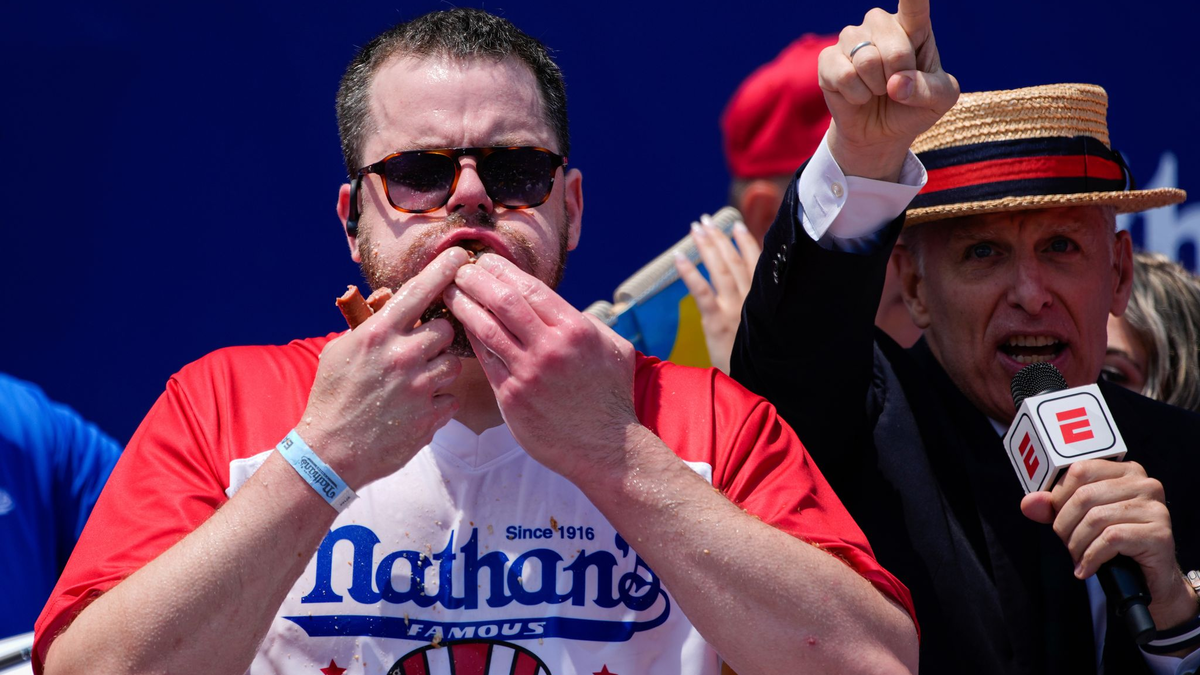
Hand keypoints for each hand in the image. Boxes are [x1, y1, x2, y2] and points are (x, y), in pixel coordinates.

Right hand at [298, 247, 470, 488]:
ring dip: (438, 371)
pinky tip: (414, 409)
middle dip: (438, 337)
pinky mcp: (430, 417)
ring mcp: (419, 387)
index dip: (443, 270)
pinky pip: (451, 398)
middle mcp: (402, 356)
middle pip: (446, 330)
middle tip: (420, 350)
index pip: (420, 291)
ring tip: (413, 384)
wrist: (329, 452)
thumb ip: (371, 324)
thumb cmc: (332, 396)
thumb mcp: (340, 350)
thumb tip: (393, 299)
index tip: (462, 256)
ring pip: (453, 365)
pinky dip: (438, 402)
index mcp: (378, 334)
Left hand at [444, 253, 640, 481]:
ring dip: (464, 305)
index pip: (530, 288)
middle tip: (460, 269)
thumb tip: (561, 306)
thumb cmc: (611, 397)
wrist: (605, 448)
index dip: (502, 269)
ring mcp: (528, 374)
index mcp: (576, 330)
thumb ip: (587, 323)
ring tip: (449, 292)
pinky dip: (471, 339)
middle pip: (502, 301)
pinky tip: (461, 326)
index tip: (486, 260)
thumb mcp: (614, 349)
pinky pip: (485, 360)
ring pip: (486, 329)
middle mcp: (550, 348)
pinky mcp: (511, 398)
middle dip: (477, 279)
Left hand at [673, 216, 761, 373]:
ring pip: (720, 270)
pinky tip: (679, 257)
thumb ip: (760, 310)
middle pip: (734, 261)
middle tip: (706, 220)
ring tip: (696, 228)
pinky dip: (690, 273)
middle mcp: (751, 300)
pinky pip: (701, 292)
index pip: (756, 264)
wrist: (758, 384)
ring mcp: (734, 309)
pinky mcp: (717, 322)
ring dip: (707, 246)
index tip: (737, 226)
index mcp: (763, 301)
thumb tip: (752, 294)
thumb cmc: (761, 360)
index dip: (746, 243)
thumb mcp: (766, 331)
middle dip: (720, 238)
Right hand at [819, 0, 958, 180]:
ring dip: (876, 88)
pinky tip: (858, 95)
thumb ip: (929, 90)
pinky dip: (856, 95)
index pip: (913, 3)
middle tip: (896, 86)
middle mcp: (880, 24)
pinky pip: (844, 75)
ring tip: (877, 90)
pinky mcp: (828, 58)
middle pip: (895, 48)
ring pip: (867, 61)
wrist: (880, 132)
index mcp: (913, 25)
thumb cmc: (913, 106)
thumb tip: (896, 84)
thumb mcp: (939, 100)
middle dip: (899, 78)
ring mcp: (851, 38)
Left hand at [1021, 460, 1199, 629]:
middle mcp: (1144, 484)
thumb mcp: (1080, 521)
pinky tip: (1087, 568)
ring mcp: (1155, 508)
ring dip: (1077, 544)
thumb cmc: (1115, 544)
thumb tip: (1028, 503)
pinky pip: (1111, 539)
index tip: (1056, 518)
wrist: (1150, 580)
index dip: (1059, 497)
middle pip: (1084, 496)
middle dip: (1065, 525)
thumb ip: (1053, 508)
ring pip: (1096, 519)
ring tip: (1077, 557)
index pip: (1079, 470)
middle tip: (1066, 544)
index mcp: (1124, 471)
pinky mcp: (1159, 534)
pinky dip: (1091, 557)